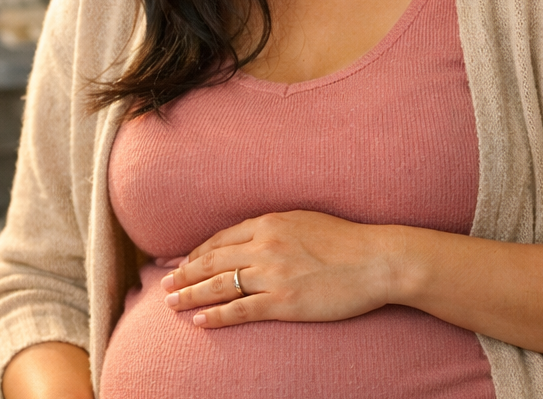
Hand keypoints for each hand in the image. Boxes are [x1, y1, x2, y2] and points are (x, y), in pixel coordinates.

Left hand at [160, 210, 400, 328]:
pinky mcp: (283, 302)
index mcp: (271, 223)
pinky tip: (200, 322)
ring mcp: (273, 275)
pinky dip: (216, 316)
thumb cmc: (348, 240)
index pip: (222, 238)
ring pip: (219, 286)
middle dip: (184, 274)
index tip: (184, 263)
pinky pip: (240, 310)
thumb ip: (278, 227)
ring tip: (172, 304)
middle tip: (165, 285)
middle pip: (212, 261)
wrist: (377, 261)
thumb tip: (256, 235)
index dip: (198, 252)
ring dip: (191, 295)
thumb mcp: (308, 220)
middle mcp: (265, 246)